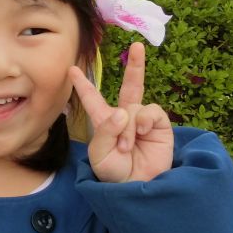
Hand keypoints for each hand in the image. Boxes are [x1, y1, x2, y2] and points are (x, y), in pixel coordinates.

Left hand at [68, 41, 172, 182]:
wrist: (136, 187)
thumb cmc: (113, 173)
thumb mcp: (101, 154)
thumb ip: (108, 131)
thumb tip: (124, 111)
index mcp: (103, 121)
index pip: (92, 99)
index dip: (83, 84)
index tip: (72, 69)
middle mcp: (124, 116)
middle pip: (129, 86)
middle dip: (135, 66)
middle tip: (137, 45)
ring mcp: (143, 120)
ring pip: (134, 106)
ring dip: (129, 127)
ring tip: (127, 146)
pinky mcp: (160, 125)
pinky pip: (151, 112)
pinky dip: (145, 121)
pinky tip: (143, 133)